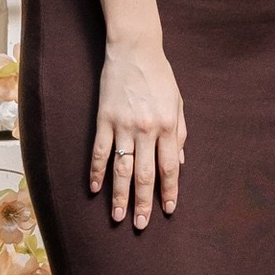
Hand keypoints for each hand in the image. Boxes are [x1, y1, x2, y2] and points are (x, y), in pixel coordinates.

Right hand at [91, 36, 185, 226]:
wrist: (134, 50)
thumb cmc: (160, 77)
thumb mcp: (177, 103)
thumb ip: (179, 134)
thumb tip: (179, 164)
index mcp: (167, 126)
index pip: (170, 168)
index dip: (169, 191)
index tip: (167, 210)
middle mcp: (146, 130)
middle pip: (145, 174)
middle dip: (144, 202)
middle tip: (141, 224)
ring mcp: (123, 126)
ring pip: (122, 169)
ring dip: (120, 195)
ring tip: (119, 216)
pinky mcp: (104, 120)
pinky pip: (100, 151)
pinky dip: (97, 171)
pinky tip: (95, 188)